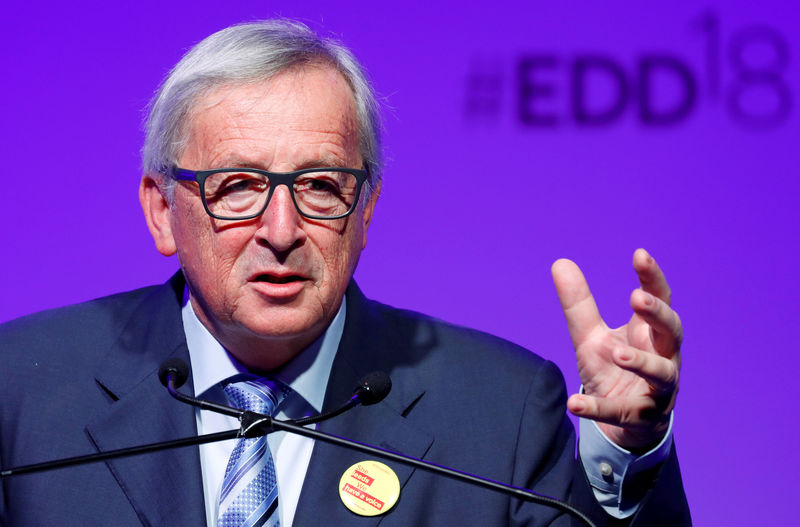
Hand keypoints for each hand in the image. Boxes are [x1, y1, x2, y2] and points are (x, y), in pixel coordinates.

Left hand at [551, 249, 681, 450]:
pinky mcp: (641, 416)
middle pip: (672, 331)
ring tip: (617, 354)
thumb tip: (559, 262)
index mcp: (650, 333)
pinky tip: (574, 403)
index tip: (639, 255)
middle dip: (658, 314)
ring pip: (662, 374)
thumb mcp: (592, 336)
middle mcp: (663, 357)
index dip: (652, 278)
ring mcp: (658, 389)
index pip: (659, 299)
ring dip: (642, 363)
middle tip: (637, 298)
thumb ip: (579, 304)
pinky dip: (597, 408)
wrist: (624, 421)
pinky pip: (621, 412)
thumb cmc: (615, 370)